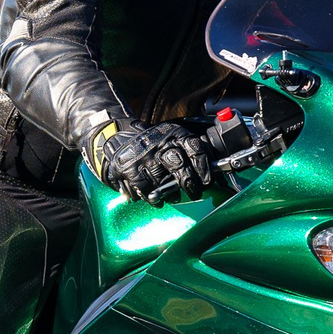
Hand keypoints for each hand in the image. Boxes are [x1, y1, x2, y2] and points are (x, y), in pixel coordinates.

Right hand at [90, 121, 216, 204]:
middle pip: (178, 163)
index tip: (207, 180)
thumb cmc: (153, 145)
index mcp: (174, 134)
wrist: (117, 137)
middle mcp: (159, 143)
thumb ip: (189, 152)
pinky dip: (151, 197)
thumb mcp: (171, 139)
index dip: (203, 165)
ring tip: (173, 196)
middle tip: (194, 192)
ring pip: (161, 179)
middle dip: (188, 182)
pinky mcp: (128, 168)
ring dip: (169, 192)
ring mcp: (142, 155)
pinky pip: (144, 188)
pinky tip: (155, 199)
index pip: (193, 146)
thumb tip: (215, 169)